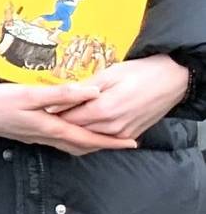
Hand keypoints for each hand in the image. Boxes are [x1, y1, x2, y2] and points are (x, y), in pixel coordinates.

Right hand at [0, 81, 136, 155]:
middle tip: (122, 142)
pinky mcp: (25, 132)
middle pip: (80, 145)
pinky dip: (72, 138)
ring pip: (69, 144)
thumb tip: (93, 93)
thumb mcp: (30, 95)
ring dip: (87, 143)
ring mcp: (34, 136)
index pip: (87, 138)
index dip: (110, 142)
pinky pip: (57, 140)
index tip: (131, 143)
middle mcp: (45, 135)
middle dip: (102, 145)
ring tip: (102, 138)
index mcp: (50, 127)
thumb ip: (62, 94)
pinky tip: (69, 130)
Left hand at [56, 55, 190, 140]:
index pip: (67, 119)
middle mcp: (112, 127)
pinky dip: (91, 135)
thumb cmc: (139, 73)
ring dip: (75, 131)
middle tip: (48, 116)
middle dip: (61, 124)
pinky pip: (103, 140)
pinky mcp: (129, 136)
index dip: (53, 115)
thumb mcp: (107, 74)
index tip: (42, 109)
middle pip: (76, 131)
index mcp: (103, 110)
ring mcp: (122, 134)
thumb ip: (80, 91)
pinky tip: (84, 126)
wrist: (171, 79)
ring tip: (64, 119)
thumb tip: (54, 103)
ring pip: (89, 138)